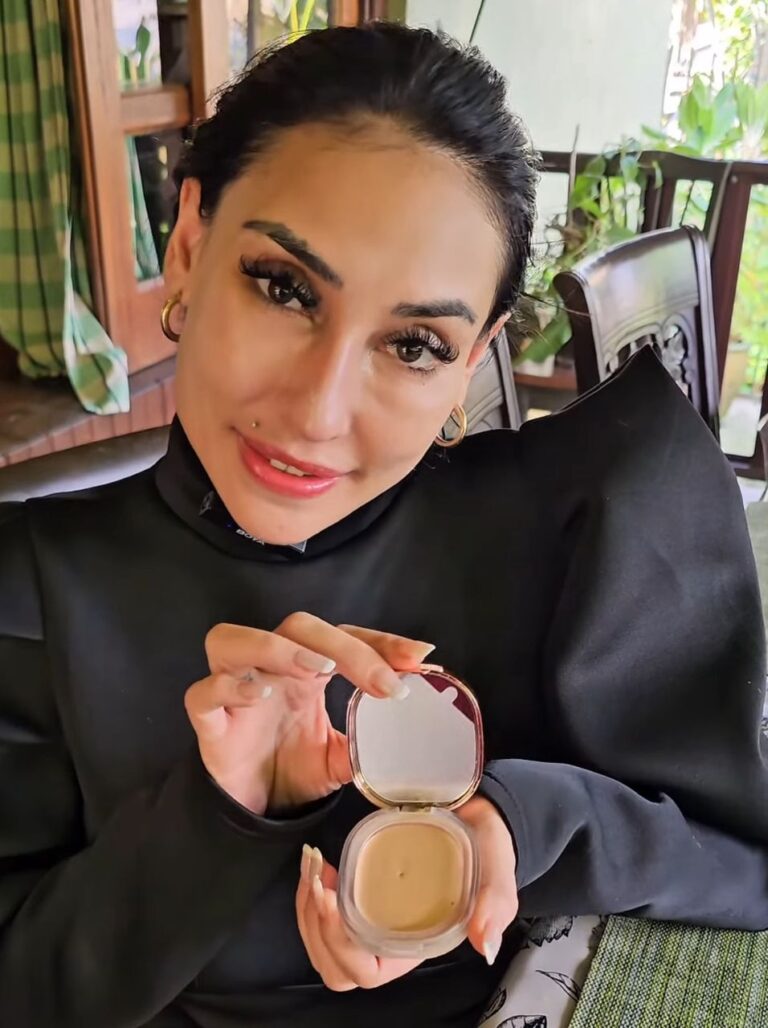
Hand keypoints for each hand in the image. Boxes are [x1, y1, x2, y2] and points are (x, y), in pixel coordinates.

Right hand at [184, 614, 433, 812]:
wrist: (257, 808)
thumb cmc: (295, 767)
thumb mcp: (342, 755)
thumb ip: (370, 741)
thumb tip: (413, 736)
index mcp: (307, 668)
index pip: (343, 634)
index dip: (379, 642)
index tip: (419, 657)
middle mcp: (271, 668)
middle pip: (297, 626)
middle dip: (344, 646)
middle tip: (382, 680)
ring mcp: (235, 689)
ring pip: (235, 639)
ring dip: (280, 647)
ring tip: (320, 670)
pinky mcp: (210, 721)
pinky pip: (204, 692)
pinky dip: (230, 686)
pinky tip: (261, 696)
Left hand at [296, 796, 517, 989]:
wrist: (478, 814)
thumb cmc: (487, 849)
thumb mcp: (497, 871)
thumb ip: (495, 904)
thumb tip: (486, 946)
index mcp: (416, 945)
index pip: (364, 972)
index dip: (340, 946)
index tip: (333, 900)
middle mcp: (389, 940)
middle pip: (333, 964)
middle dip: (314, 926)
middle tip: (318, 880)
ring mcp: (371, 917)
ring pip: (320, 941)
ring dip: (306, 907)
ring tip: (314, 865)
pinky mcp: (361, 892)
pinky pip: (322, 913)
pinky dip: (310, 891)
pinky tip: (318, 863)